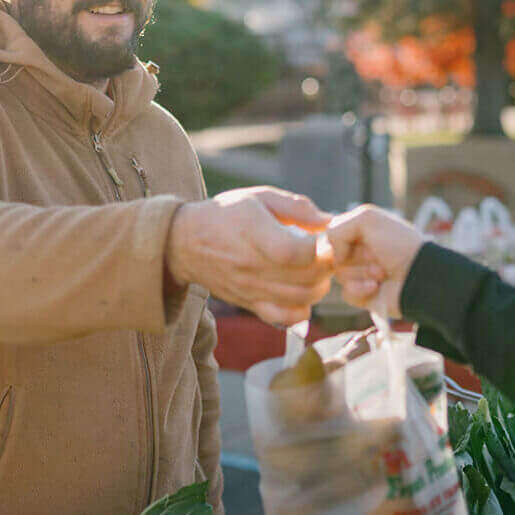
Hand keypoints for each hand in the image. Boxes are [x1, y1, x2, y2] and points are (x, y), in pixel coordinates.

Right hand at [167, 187, 333, 325]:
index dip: (322, 247)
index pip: (298, 252)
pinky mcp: (250, 304)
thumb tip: (329, 221)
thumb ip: (296, 206)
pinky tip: (302, 290)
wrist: (185, 243)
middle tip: (328, 252)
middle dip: (327, 265)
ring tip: (316, 269)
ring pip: (302, 299)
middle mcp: (253, 266)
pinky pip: (286, 317)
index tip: (327, 237)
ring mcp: (251, 289)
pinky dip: (303, 308)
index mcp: (255, 234)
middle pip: (307, 278)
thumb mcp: (259, 197)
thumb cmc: (226, 214)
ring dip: (319, 285)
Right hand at [325, 205, 422, 317]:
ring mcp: (360, 274)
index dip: (341, 239)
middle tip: (377, 255)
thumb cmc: (399, 243)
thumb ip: (337, 227)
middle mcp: (358, 252)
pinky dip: (361, 288)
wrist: (420, 275)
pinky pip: (346, 293)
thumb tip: (332, 255)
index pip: (331, 236)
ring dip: (361, 272)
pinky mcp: (362, 295)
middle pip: (333, 256)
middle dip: (356, 256)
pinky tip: (377, 286)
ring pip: (339, 275)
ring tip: (382, 272)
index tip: (361, 237)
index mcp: (359, 231)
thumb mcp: (367, 218)